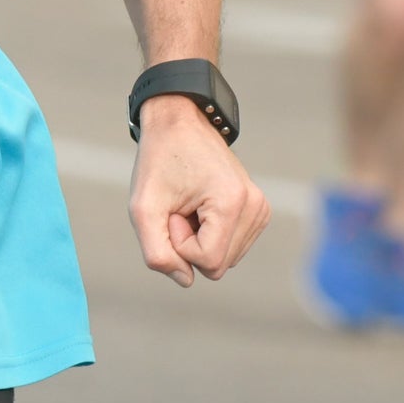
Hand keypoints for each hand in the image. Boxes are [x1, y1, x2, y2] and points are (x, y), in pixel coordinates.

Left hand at [126, 95, 270, 287]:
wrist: (178, 122)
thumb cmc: (159, 160)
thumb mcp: (143, 207)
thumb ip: (157, 253)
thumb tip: (186, 280)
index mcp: (233, 203)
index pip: (207, 262)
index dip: (179, 244)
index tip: (172, 210)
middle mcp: (256, 207)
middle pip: (218, 265)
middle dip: (190, 244)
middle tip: (179, 206)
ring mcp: (260, 208)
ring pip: (225, 258)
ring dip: (199, 238)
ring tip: (189, 203)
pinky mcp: (258, 210)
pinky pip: (231, 246)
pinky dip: (210, 233)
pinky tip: (200, 206)